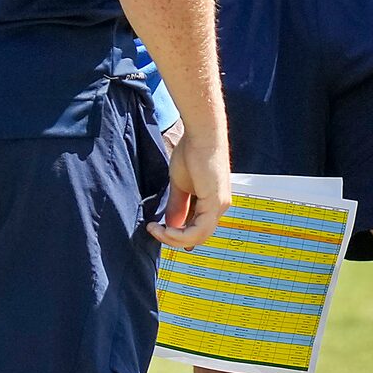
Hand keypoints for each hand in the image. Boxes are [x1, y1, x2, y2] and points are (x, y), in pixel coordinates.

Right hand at [150, 123, 230, 249]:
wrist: (202, 134)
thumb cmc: (192, 151)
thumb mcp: (180, 185)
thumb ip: (177, 205)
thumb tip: (170, 224)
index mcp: (212, 202)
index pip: (197, 228)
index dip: (179, 235)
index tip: (160, 232)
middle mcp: (219, 206)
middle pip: (197, 236)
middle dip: (172, 238)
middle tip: (154, 230)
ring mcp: (219, 205)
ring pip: (197, 237)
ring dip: (173, 238)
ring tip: (155, 229)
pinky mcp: (215, 202)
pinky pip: (198, 231)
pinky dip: (179, 234)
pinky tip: (164, 228)